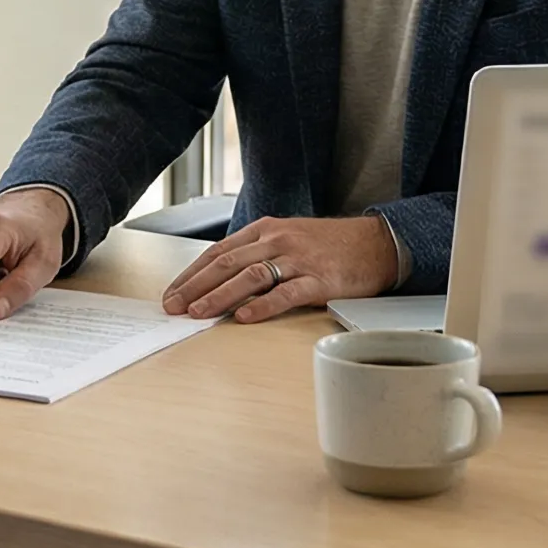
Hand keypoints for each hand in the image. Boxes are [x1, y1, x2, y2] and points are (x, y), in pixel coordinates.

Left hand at [161, 215, 398, 324]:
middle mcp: (277, 240)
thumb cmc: (328, 245)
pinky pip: (286, 293)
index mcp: (265, 229)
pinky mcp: (319, 280)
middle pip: (227, 263)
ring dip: (219, 296)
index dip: (191, 274)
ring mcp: (298, 259)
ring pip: (250, 276)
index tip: (171, 293)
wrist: (376, 242)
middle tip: (173, 307)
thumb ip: (256, 253)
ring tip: (198, 314)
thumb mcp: (287, 238)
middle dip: (195, 286)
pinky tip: (243, 318)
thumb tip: (219, 280)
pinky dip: (262, 306)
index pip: (218, 252)